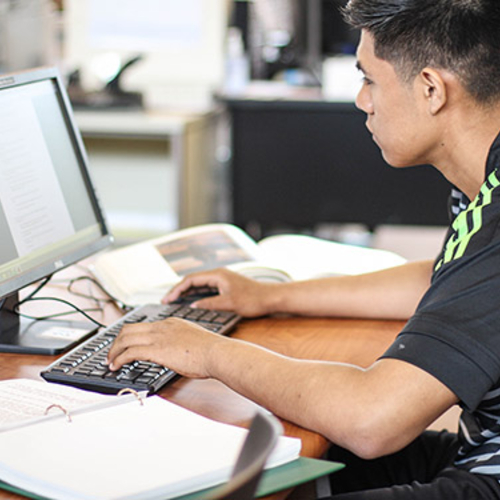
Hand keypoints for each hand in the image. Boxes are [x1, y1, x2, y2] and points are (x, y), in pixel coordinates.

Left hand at [107, 317, 224, 377]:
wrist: (216, 353)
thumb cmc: (211, 351)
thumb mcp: (193, 340)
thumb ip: (181, 343)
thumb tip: (176, 353)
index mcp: (171, 323)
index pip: (144, 326)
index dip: (130, 335)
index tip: (125, 344)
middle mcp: (162, 327)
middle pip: (129, 329)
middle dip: (116, 342)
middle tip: (111, 353)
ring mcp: (159, 337)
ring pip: (125, 338)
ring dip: (114, 351)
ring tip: (110, 362)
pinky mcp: (157, 350)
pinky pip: (130, 352)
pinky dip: (119, 359)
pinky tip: (116, 366)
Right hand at [163, 268, 277, 316]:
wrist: (272, 298)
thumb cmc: (254, 299)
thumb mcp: (229, 304)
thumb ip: (209, 304)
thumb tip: (193, 306)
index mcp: (218, 275)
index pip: (190, 280)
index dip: (176, 289)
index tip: (167, 299)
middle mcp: (219, 275)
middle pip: (192, 280)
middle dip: (178, 290)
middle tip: (166, 301)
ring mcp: (222, 280)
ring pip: (199, 284)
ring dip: (186, 292)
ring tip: (174, 302)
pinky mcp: (226, 286)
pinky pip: (206, 288)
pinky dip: (196, 294)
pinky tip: (191, 302)